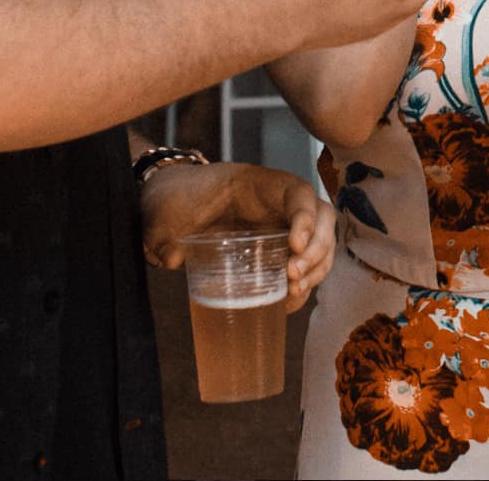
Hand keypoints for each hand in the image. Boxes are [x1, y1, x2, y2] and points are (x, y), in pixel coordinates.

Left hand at [140, 160, 335, 313]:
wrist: (171, 203)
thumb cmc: (176, 198)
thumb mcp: (170, 208)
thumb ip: (167, 229)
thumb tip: (173, 258)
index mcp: (259, 185)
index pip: (299, 193)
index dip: (305, 218)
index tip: (293, 245)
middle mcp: (279, 204)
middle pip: (321, 220)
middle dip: (317, 250)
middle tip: (294, 277)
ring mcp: (282, 226)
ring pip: (319, 243)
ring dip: (316, 269)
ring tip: (294, 292)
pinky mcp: (278, 249)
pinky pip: (303, 264)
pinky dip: (304, 284)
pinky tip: (287, 302)